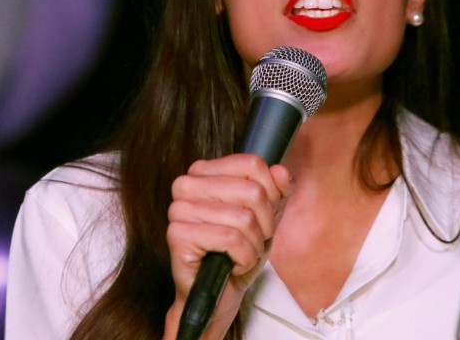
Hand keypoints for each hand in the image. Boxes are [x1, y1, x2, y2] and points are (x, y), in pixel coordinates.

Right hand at [163, 153, 292, 338]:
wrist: (218, 296)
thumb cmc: (238, 253)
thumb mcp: (265, 217)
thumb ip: (276, 191)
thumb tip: (281, 171)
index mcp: (204, 172)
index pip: (251, 164)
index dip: (270, 193)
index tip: (263, 216)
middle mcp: (186, 184)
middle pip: (253, 191)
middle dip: (264, 224)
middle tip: (252, 241)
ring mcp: (179, 208)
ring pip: (244, 218)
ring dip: (254, 245)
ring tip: (242, 254)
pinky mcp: (178, 234)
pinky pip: (231, 239)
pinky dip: (243, 258)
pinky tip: (232, 264)